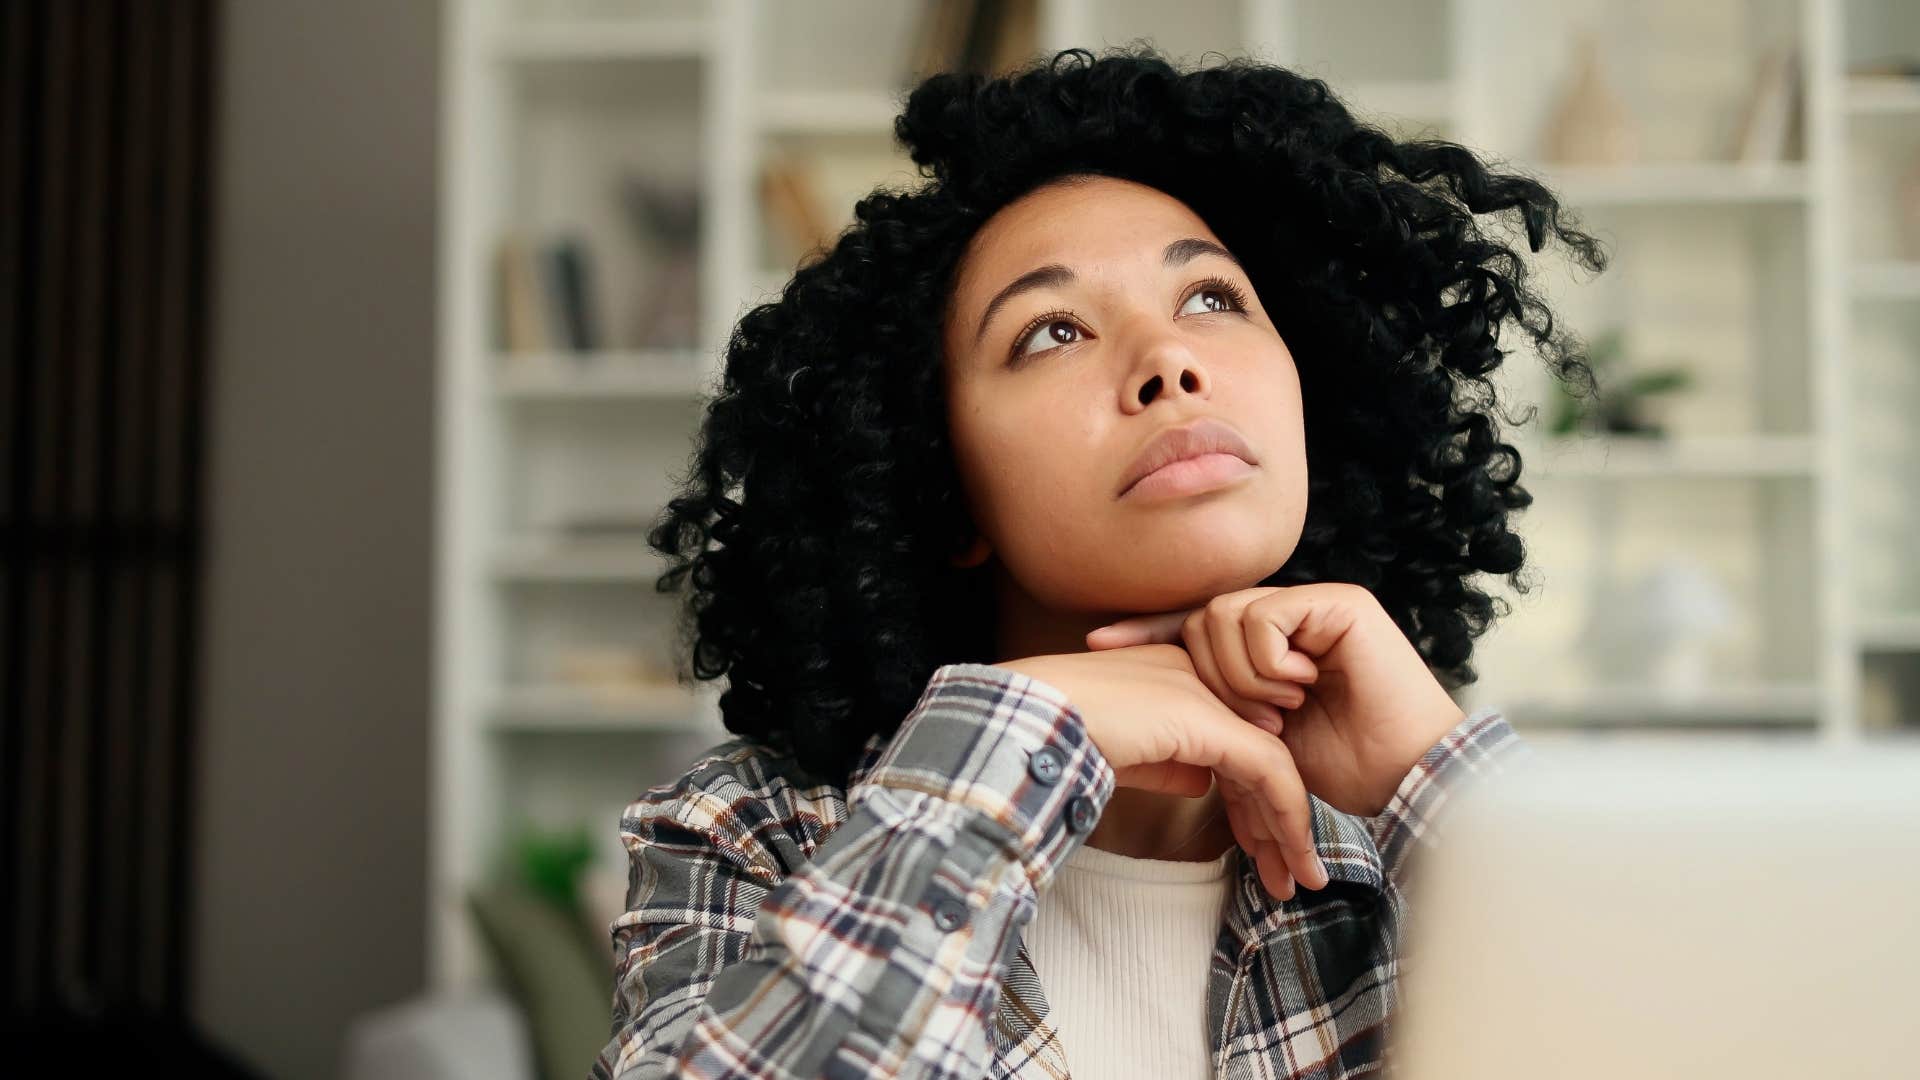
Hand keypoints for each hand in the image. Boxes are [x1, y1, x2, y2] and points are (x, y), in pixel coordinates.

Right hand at [995, 645, 1328, 899]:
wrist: (1029, 720)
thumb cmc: (1056, 736)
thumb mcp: (1122, 752)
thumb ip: (1165, 762)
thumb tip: (1200, 780)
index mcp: (1177, 676)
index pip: (1233, 739)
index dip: (1251, 798)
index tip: (1259, 849)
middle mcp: (1201, 677)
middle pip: (1258, 752)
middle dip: (1278, 819)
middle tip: (1293, 873)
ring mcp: (1207, 694)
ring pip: (1272, 764)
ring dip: (1290, 827)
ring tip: (1300, 879)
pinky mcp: (1208, 719)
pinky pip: (1267, 770)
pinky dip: (1286, 816)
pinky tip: (1291, 854)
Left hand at [1085, 583, 1466, 819]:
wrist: (1401, 776)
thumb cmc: (1339, 766)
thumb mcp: (1253, 737)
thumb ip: (1211, 706)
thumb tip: (1149, 692)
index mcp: (1265, 646)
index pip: (1192, 624)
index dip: (1147, 631)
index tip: (1099, 644)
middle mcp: (1287, 617)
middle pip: (1202, 619)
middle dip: (1212, 677)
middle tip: (1255, 721)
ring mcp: (1312, 606)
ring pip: (1225, 615)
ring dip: (1242, 676)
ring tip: (1281, 710)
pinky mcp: (1338, 603)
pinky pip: (1264, 617)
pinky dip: (1269, 662)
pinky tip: (1301, 686)